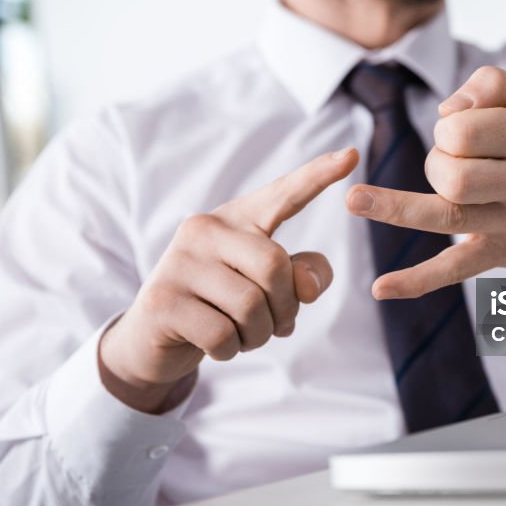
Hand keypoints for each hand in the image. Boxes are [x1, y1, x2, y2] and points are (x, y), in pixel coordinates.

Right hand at [100, 147, 358, 412]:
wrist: (153, 339)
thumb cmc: (220, 306)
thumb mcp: (265, 289)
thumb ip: (300, 277)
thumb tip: (308, 287)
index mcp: (235, 219)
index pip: (282, 196)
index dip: (317, 177)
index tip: (352, 155)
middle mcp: (203, 229)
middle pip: (275, 266)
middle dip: (286, 307)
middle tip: (278, 326)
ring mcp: (179, 262)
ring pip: (250, 306)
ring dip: (259, 335)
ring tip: (245, 337)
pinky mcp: (163, 300)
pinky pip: (223, 334)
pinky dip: (231, 350)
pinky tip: (218, 347)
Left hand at [345, 66, 505, 299]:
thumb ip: (491, 85)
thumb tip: (446, 112)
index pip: (463, 130)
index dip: (447, 128)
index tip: (462, 131)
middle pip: (452, 173)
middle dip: (437, 161)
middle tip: (455, 160)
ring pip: (446, 216)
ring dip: (396, 207)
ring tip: (353, 199)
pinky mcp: (501, 253)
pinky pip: (455, 268)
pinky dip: (417, 280)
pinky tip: (381, 288)